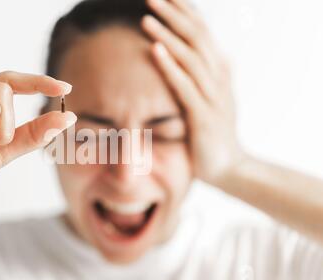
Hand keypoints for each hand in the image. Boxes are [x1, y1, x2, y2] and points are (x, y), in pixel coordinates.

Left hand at [142, 0, 245, 184]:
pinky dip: (170, 66)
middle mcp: (219, 78)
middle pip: (197, 37)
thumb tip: (195, 57)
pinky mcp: (204, 116)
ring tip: (147, 17)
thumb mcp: (210, 100)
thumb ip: (202, 78)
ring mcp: (213, 96)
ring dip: (168, 35)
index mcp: (219, 71)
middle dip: (174, 14)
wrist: (229, 167)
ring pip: (192, 57)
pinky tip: (155, 50)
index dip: (185, 11)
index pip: (202, 32)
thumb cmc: (213, 133)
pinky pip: (185, 86)